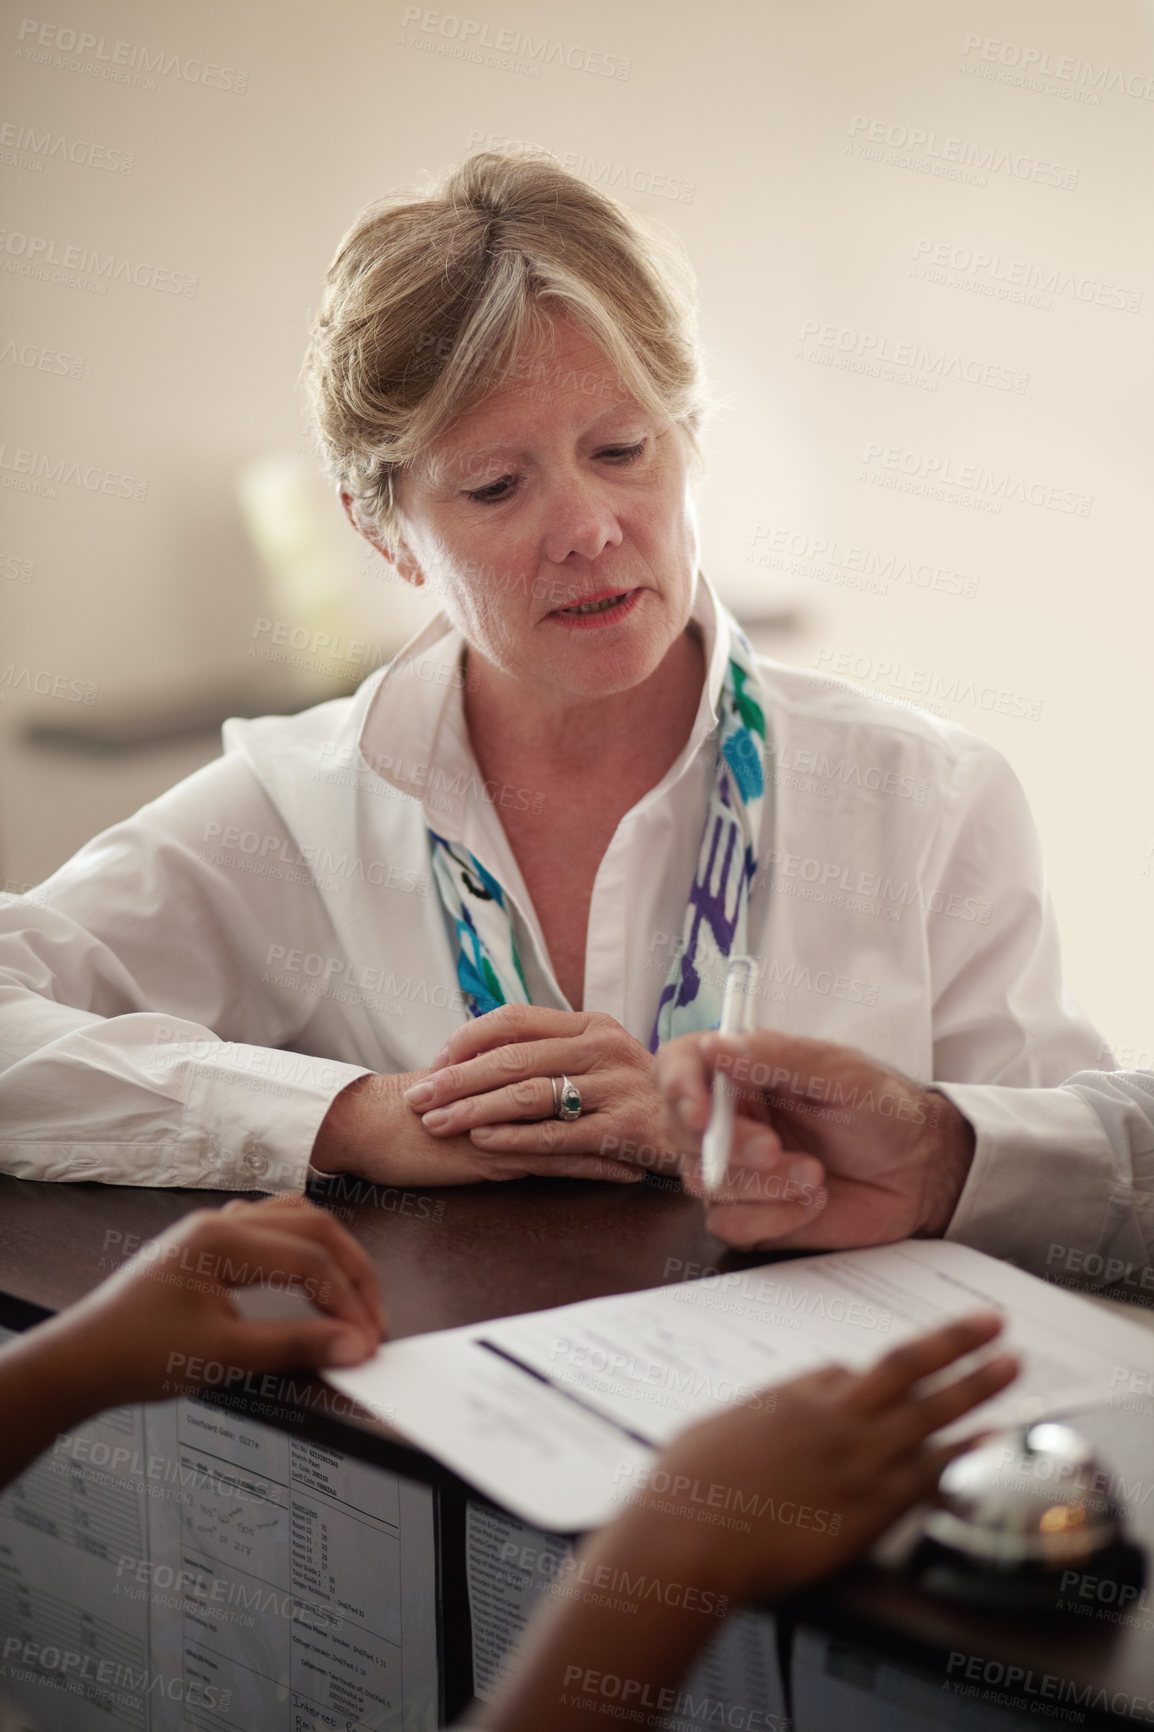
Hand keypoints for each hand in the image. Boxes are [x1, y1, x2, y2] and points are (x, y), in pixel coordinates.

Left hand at [46, 1196, 385, 1409]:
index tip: (367, 1339)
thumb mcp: (223, 1356)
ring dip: (331, 1252)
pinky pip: (269, 1227)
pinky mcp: (207, 1246)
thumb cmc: (133, 1355)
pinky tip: (307, 1273)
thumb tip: (351, 1344)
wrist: (80, 1363)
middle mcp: (220, 1222)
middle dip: (351, 1273)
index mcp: (221, 1240)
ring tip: (352, 1293)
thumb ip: (295, 1346)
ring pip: (294, 1219)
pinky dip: (302, 1247)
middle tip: (374, 1317)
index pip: (310, 1261)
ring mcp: (212, 1229)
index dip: (347, 1303)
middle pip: (312, 1228)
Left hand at [398, 1004, 671, 1180]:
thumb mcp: (601, 1059)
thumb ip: (553, 1051)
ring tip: (435, 1122)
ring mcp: (615, 1088)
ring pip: (528, 1095)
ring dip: (473, 1110)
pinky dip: (514, 1138)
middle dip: (456, 1079)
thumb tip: (479, 1053)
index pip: (516, 1019)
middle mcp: (604, 1048)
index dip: (469, 1039)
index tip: (436, 1063)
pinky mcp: (624, 1129)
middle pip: (514, 1058)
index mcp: (591, 1025)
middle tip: (417, 1097)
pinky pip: (556, 1135)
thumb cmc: (638, 1095)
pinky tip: (481, 1141)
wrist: (706, 1128)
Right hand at [623, 1311, 1016, 1606]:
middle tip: (990, 1321)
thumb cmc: (686, 1494)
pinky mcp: (871, 1507)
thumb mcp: (711, 1431)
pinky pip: (931, 1470)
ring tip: (1011, 1364)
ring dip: (977, 1384)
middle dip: (953, 1341)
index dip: (864, 1378)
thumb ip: (751, 1421)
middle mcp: (832, 1418)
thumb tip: (761, 1422)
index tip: (875, 1383)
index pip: (840, 1373)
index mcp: (789, 1398)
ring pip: (931, 1410)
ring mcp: (857, 1460)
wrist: (690, 1538)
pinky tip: (992, 1438)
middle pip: (905, 1366)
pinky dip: (965, 1451)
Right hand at [657, 1028, 974, 1248]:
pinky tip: (813, 1200)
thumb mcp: (839, 1072)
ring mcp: (736, 1168)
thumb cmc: (884, 1111)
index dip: (677, 1087)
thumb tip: (714, 1046)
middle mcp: (730, 1116)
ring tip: (815, 1174)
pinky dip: (773, 1216)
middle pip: (681, 1130)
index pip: (679, 1066)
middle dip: (726, 1145)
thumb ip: (776, 1057)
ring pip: (703, 1181)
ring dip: (760, 1184)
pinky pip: (729, 1223)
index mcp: (742, 1070)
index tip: (700, 1112)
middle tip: (773, 1148)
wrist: (922, 1173)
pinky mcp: (752, 1213)